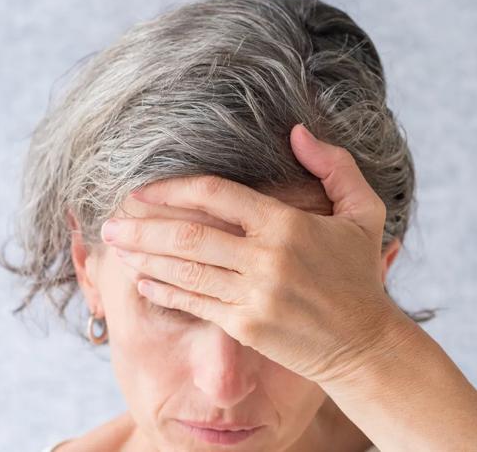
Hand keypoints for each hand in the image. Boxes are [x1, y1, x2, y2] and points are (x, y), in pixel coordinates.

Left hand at [99, 123, 404, 384]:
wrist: (366, 345)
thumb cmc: (360, 275)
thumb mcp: (362, 211)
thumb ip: (333, 165)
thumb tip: (296, 131)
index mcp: (287, 224)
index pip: (216, 195)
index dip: (172, 189)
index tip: (141, 190)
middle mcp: (266, 258)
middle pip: (188, 235)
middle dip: (142, 227)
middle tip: (110, 222)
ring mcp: (254, 295)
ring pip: (184, 271)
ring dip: (143, 257)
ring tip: (115, 247)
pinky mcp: (246, 327)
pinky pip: (194, 303)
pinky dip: (163, 291)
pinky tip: (141, 280)